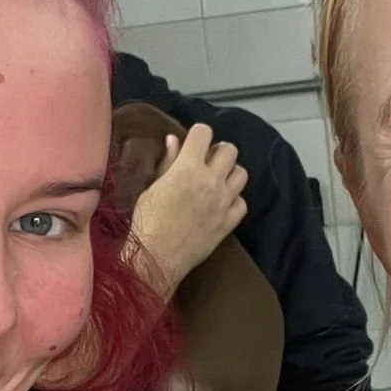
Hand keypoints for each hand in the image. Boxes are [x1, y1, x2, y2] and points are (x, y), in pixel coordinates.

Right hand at [129, 123, 246, 292]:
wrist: (156, 258)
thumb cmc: (147, 222)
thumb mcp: (152, 187)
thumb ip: (168, 163)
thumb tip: (173, 140)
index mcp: (187, 167)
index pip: (204, 133)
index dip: (198, 134)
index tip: (194, 142)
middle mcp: (210, 181)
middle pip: (230, 150)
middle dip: (219, 151)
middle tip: (208, 161)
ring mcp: (223, 202)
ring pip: (242, 174)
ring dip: (230, 174)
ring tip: (217, 181)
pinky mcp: (228, 222)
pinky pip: (242, 203)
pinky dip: (235, 201)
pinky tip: (222, 204)